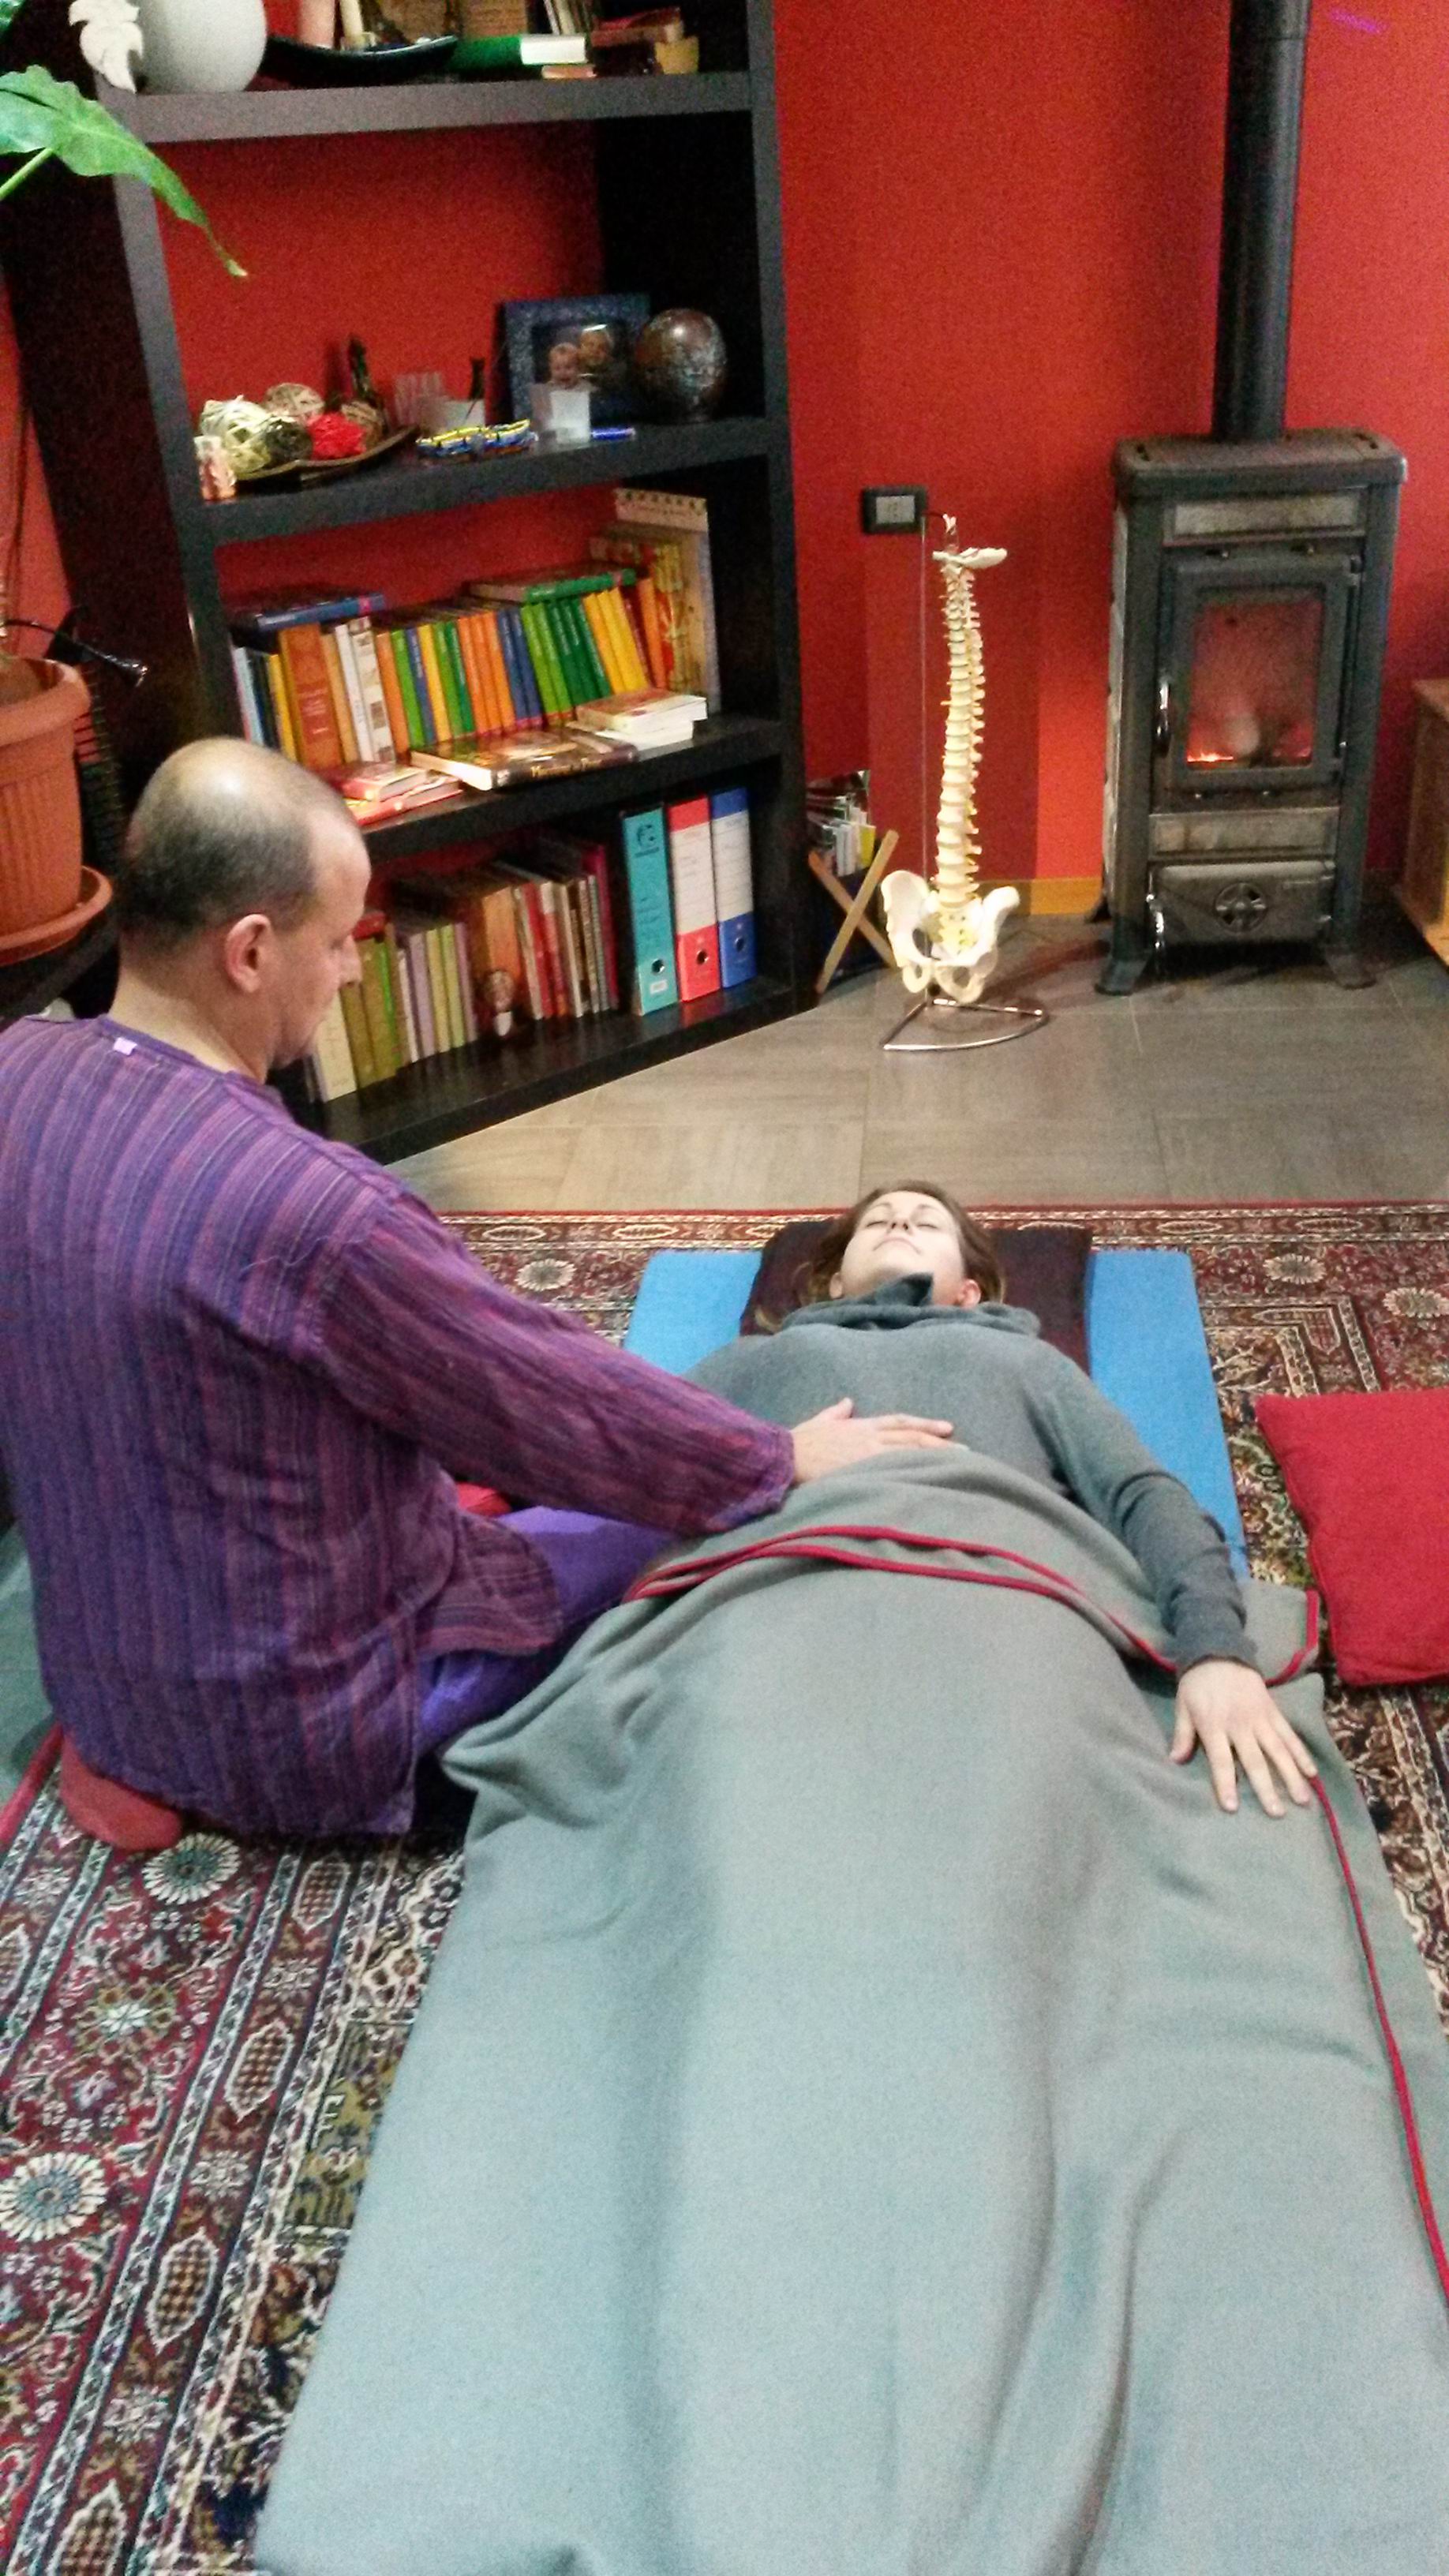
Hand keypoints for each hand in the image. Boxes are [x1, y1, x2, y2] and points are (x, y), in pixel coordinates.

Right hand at [790, 1396, 954, 1485]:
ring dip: (936, 1456)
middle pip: (913, 1438)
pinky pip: (897, 1470)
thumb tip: (847, 1403)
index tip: (947, 1428)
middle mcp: (871, 1437)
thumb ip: (836, 1413)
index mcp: (863, 1425)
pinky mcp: (865, 1470)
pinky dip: (916, 1471)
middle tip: (967, 1450)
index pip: (902, 1422)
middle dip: (940, 1443)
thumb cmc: (800, 1442)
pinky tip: (932, 1477)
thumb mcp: (820, 1421)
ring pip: (910, 1452)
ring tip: (960, 1463)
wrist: (787, 1456)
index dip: (925, 1425)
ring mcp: (870, 1454)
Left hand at [1170, 1658, 1317, 1816]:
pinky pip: (1289, 1734)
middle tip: (1277, 1813)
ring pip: (1278, 1751)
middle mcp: (1240, 1725)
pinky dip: (1301, 1753)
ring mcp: (1260, 1718)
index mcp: (1214, 1726)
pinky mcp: (1274, 1711)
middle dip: (1266, 1788)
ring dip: (1291, 1776)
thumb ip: (1182, 1734)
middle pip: (1255, 1760)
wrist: (1219, 1651)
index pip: (1221, 1760)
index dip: (1226, 1784)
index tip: (1232, 1807)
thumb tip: (1174, 1761)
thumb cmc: (1197, 1684)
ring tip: (1302, 1799)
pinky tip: (1312, 1772)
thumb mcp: (1183, 1706)